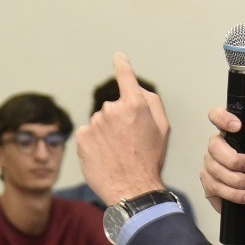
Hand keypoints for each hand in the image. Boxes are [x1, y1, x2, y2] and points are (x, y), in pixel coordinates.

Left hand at [77, 53, 170, 205]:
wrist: (132, 188)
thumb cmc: (150, 159)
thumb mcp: (162, 129)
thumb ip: (151, 102)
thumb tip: (135, 87)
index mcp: (135, 104)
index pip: (126, 77)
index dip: (122, 65)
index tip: (118, 57)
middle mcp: (112, 109)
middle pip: (113, 108)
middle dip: (119, 121)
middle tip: (129, 143)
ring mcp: (95, 123)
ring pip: (99, 122)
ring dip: (105, 134)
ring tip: (117, 153)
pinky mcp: (81, 137)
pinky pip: (87, 134)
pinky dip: (93, 143)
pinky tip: (103, 156)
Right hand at [200, 90, 244, 219]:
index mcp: (231, 134)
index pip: (216, 116)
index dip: (222, 118)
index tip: (238, 127)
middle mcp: (218, 148)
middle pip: (213, 146)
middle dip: (234, 159)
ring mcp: (210, 167)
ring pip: (213, 168)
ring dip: (236, 180)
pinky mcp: (208, 186)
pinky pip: (213, 186)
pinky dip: (232, 193)